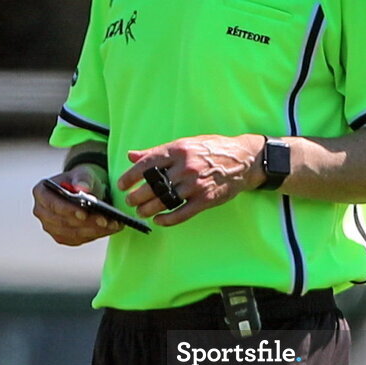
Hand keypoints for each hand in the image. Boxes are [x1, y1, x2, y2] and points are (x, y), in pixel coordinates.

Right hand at [32, 164, 122, 245]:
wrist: (83, 191)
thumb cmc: (80, 180)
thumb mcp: (82, 173)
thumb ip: (82, 179)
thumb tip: (82, 188)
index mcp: (41, 192)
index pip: (52, 204)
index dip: (67, 210)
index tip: (84, 213)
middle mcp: (42, 212)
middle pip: (63, 222)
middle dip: (86, 222)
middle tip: (106, 220)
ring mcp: (51, 227)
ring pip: (72, 233)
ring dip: (94, 230)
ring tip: (113, 224)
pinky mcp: (62, 237)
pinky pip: (79, 239)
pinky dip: (96, 234)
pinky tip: (110, 228)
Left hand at [117, 134, 264, 226]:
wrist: (243, 159)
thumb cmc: (212, 149)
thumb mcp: (184, 144)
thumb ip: (157, 152)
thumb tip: (132, 155)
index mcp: (178, 151)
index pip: (147, 164)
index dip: (130, 176)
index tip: (122, 184)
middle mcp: (186, 167)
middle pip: (153, 186)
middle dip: (137, 196)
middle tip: (130, 201)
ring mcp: (196, 185)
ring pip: (165, 201)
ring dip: (149, 209)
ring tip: (142, 211)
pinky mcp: (206, 199)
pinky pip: (182, 213)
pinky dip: (168, 220)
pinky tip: (159, 220)